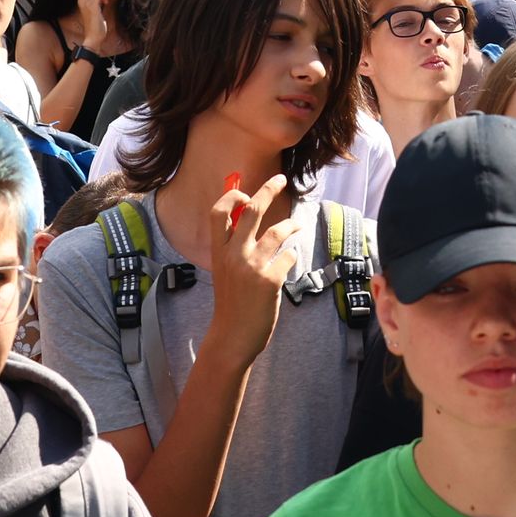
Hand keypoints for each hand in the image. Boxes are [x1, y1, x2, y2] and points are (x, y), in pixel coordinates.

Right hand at [200, 176, 299, 356]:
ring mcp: (252, 266)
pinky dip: (290, 257)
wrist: (231, 337)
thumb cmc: (230, 304)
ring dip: (290, 225)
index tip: (244, 191)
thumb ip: (233, 249)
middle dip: (268, 189)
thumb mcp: (224, 272)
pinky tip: (288, 262)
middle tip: (280, 179)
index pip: (219, 212)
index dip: (232, 196)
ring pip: (277, 231)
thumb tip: (245, 223)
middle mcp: (233, 255)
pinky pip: (288, 257)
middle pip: (251, 209)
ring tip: (296, 225)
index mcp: (218, 252)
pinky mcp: (270, 280)